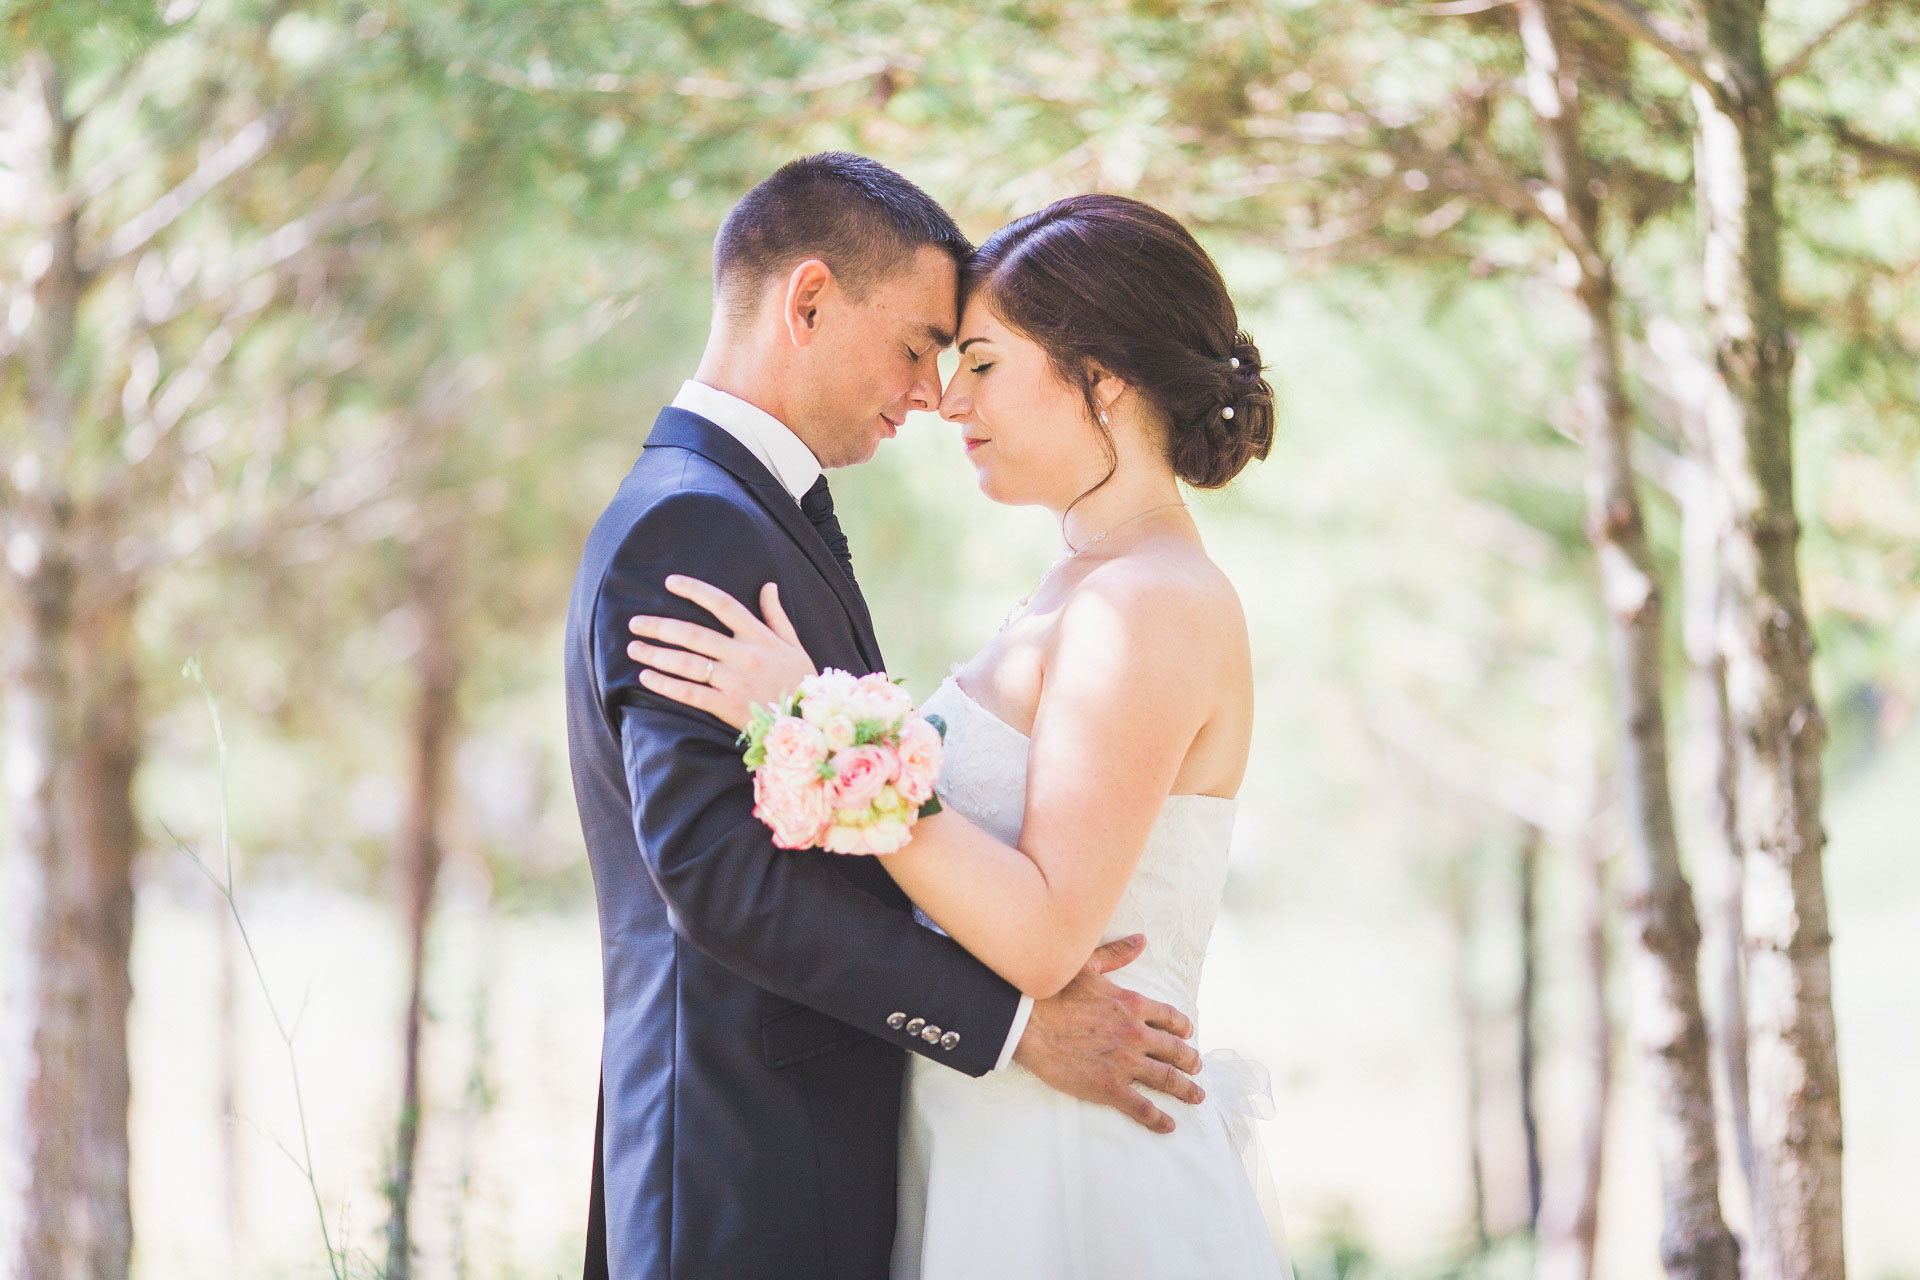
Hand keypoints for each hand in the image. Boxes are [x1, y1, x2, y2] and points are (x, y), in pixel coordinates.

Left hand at [628, 576, 816, 730]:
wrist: (808, 722)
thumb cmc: (800, 680)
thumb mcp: (793, 644)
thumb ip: (777, 615)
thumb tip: (768, 585)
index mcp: (759, 636)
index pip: (723, 604)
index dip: (695, 590)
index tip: (669, 582)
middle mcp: (744, 655)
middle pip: (694, 634)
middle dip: (660, 626)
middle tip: (635, 623)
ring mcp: (735, 681)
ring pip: (687, 663)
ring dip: (656, 654)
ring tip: (634, 648)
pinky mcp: (727, 706)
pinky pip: (690, 693)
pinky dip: (666, 685)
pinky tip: (646, 677)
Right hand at [1012, 935, 1203, 1134]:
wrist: (1027, 1022)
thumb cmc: (1053, 991)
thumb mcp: (1088, 965)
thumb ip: (1117, 954)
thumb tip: (1141, 940)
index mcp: (1133, 1005)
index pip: (1170, 1018)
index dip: (1183, 1028)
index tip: (1188, 1035)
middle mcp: (1136, 1034)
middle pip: (1175, 1050)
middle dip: (1190, 1061)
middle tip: (1197, 1069)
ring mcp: (1124, 1063)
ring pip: (1166, 1079)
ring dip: (1185, 1089)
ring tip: (1196, 1096)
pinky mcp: (1109, 1087)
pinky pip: (1142, 1107)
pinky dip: (1158, 1118)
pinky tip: (1168, 1124)